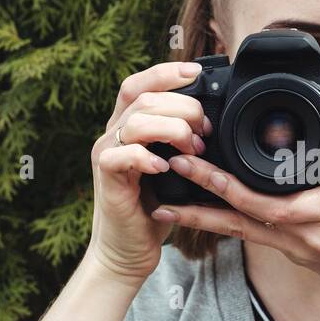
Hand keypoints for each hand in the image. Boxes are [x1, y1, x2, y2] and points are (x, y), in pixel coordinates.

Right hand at [88, 59, 210, 281]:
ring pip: (136, 121)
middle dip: (182, 107)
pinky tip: (165, 168)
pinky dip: (145, 157)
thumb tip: (214, 123)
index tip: (196, 71)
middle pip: (145, 98)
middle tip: (204, 132)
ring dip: (171, 130)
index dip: (166, 72)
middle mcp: (113, 134)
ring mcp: (106, 154)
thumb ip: (183, 143)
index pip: (140, 83)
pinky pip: (120, 156)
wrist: (128, 249)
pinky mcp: (106, 179)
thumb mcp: (174, 168)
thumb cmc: (155, 208)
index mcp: (128, 126)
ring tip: (191, 150)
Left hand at [150, 107, 319, 310]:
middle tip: (170, 168)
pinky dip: (224, 222)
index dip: (224, 182)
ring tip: (165, 202)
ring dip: (201, 215)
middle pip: (236, 215)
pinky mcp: (292, 252)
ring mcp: (292, 247)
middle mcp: (298, 233)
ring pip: (237, 230)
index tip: (198, 161)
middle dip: (199, 193)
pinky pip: (250, 235)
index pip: (261, 199)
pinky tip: (202, 212)